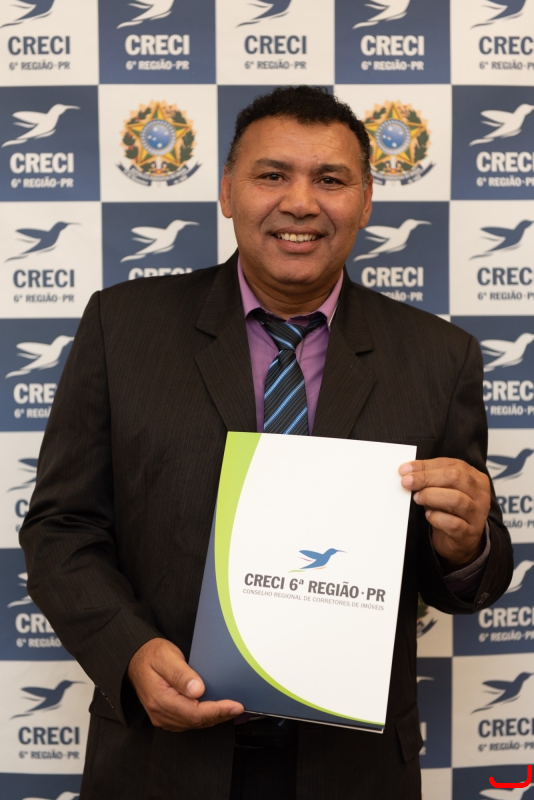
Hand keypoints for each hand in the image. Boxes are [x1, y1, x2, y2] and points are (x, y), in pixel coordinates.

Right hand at [127, 637, 243, 731]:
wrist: (135, 659)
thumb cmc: (151, 655)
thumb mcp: (166, 657)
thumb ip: (181, 674)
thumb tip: (197, 690)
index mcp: (160, 699)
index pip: (194, 712)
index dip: (217, 711)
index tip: (235, 706)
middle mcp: (161, 713)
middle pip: (196, 721)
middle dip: (219, 715)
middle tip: (239, 708)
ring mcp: (162, 716)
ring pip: (193, 723)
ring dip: (213, 718)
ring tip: (231, 710)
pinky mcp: (166, 715)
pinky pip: (188, 721)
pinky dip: (204, 717)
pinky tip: (215, 710)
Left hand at [399, 458, 490, 565]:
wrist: (462, 540)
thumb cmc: (450, 510)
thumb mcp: (443, 490)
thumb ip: (430, 478)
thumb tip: (407, 472)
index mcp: (476, 478)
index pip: (451, 465)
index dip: (426, 465)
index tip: (404, 470)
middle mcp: (481, 494)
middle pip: (455, 477)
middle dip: (426, 478)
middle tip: (407, 482)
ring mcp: (477, 514)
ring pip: (456, 499)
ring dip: (430, 496)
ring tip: (417, 498)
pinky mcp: (469, 533)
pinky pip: (453, 524)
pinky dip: (437, 518)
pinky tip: (428, 515)